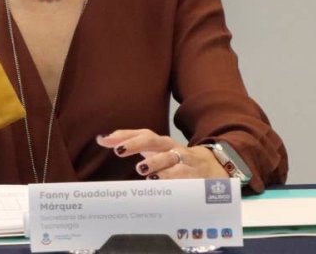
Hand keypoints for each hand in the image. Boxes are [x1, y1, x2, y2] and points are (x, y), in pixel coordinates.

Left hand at [96, 130, 226, 180]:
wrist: (213, 167)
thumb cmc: (175, 159)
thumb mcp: (154, 152)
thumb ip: (130, 145)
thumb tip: (101, 138)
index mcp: (159, 142)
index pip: (140, 134)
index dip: (123, 135)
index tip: (105, 140)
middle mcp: (170, 147)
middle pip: (153, 140)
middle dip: (135, 144)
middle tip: (119, 150)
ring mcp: (184, 159)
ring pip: (169, 157)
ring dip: (155, 161)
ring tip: (141, 169)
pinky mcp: (196, 173)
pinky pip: (183, 174)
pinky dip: (172, 177)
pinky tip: (161, 181)